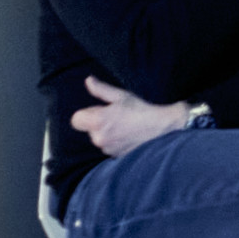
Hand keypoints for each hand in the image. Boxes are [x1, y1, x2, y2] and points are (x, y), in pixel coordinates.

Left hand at [72, 76, 188, 157]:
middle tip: (118, 117)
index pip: (76, 120)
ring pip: (99, 138)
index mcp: (98, 121)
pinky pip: (108, 147)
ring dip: (107, 133)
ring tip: (125, 126)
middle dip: (98, 123)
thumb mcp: (121, 96)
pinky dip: (114, 142)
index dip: (86, 114)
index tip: (100, 111)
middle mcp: (99, 138)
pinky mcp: (115, 156)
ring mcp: (107, 149)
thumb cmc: (141, 110)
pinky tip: (128, 135)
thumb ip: (101, 89)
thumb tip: (88, 81)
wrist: (161, 128)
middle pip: (89, 129)